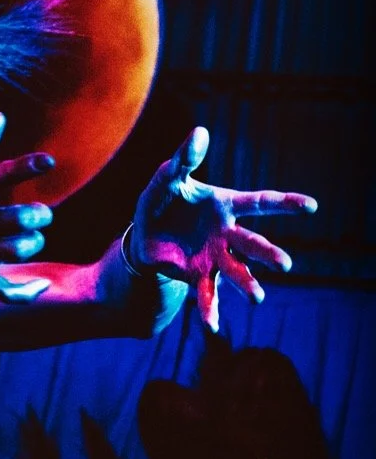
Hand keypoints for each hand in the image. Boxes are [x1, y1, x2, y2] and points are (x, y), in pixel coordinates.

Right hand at [0, 113, 54, 299]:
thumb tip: (0, 116)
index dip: (26, 167)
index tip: (49, 161)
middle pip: (16, 219)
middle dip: (37, 215)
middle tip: (39, 214)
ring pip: (16, 251)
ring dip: (32, 243)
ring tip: (31, 238)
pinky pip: (2, 290)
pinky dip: (25, 291)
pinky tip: (40, 284)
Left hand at [130, 126, 316, 331]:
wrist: (146, 233)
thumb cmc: (163, 201)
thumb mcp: (167, 179)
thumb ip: (183, 159)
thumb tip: (199, 132)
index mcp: (226, 206)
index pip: (260, 203)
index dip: (286, 204)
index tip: (312, 206)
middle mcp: (227, 234)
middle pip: (252, 244)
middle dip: (268, 254)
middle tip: (284, 265)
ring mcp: (215, 257)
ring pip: (236, 272)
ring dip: (248, 284)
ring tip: (258, 298)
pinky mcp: (198, 275)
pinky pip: (206, 295)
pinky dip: (210, 310)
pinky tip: (212, 326)